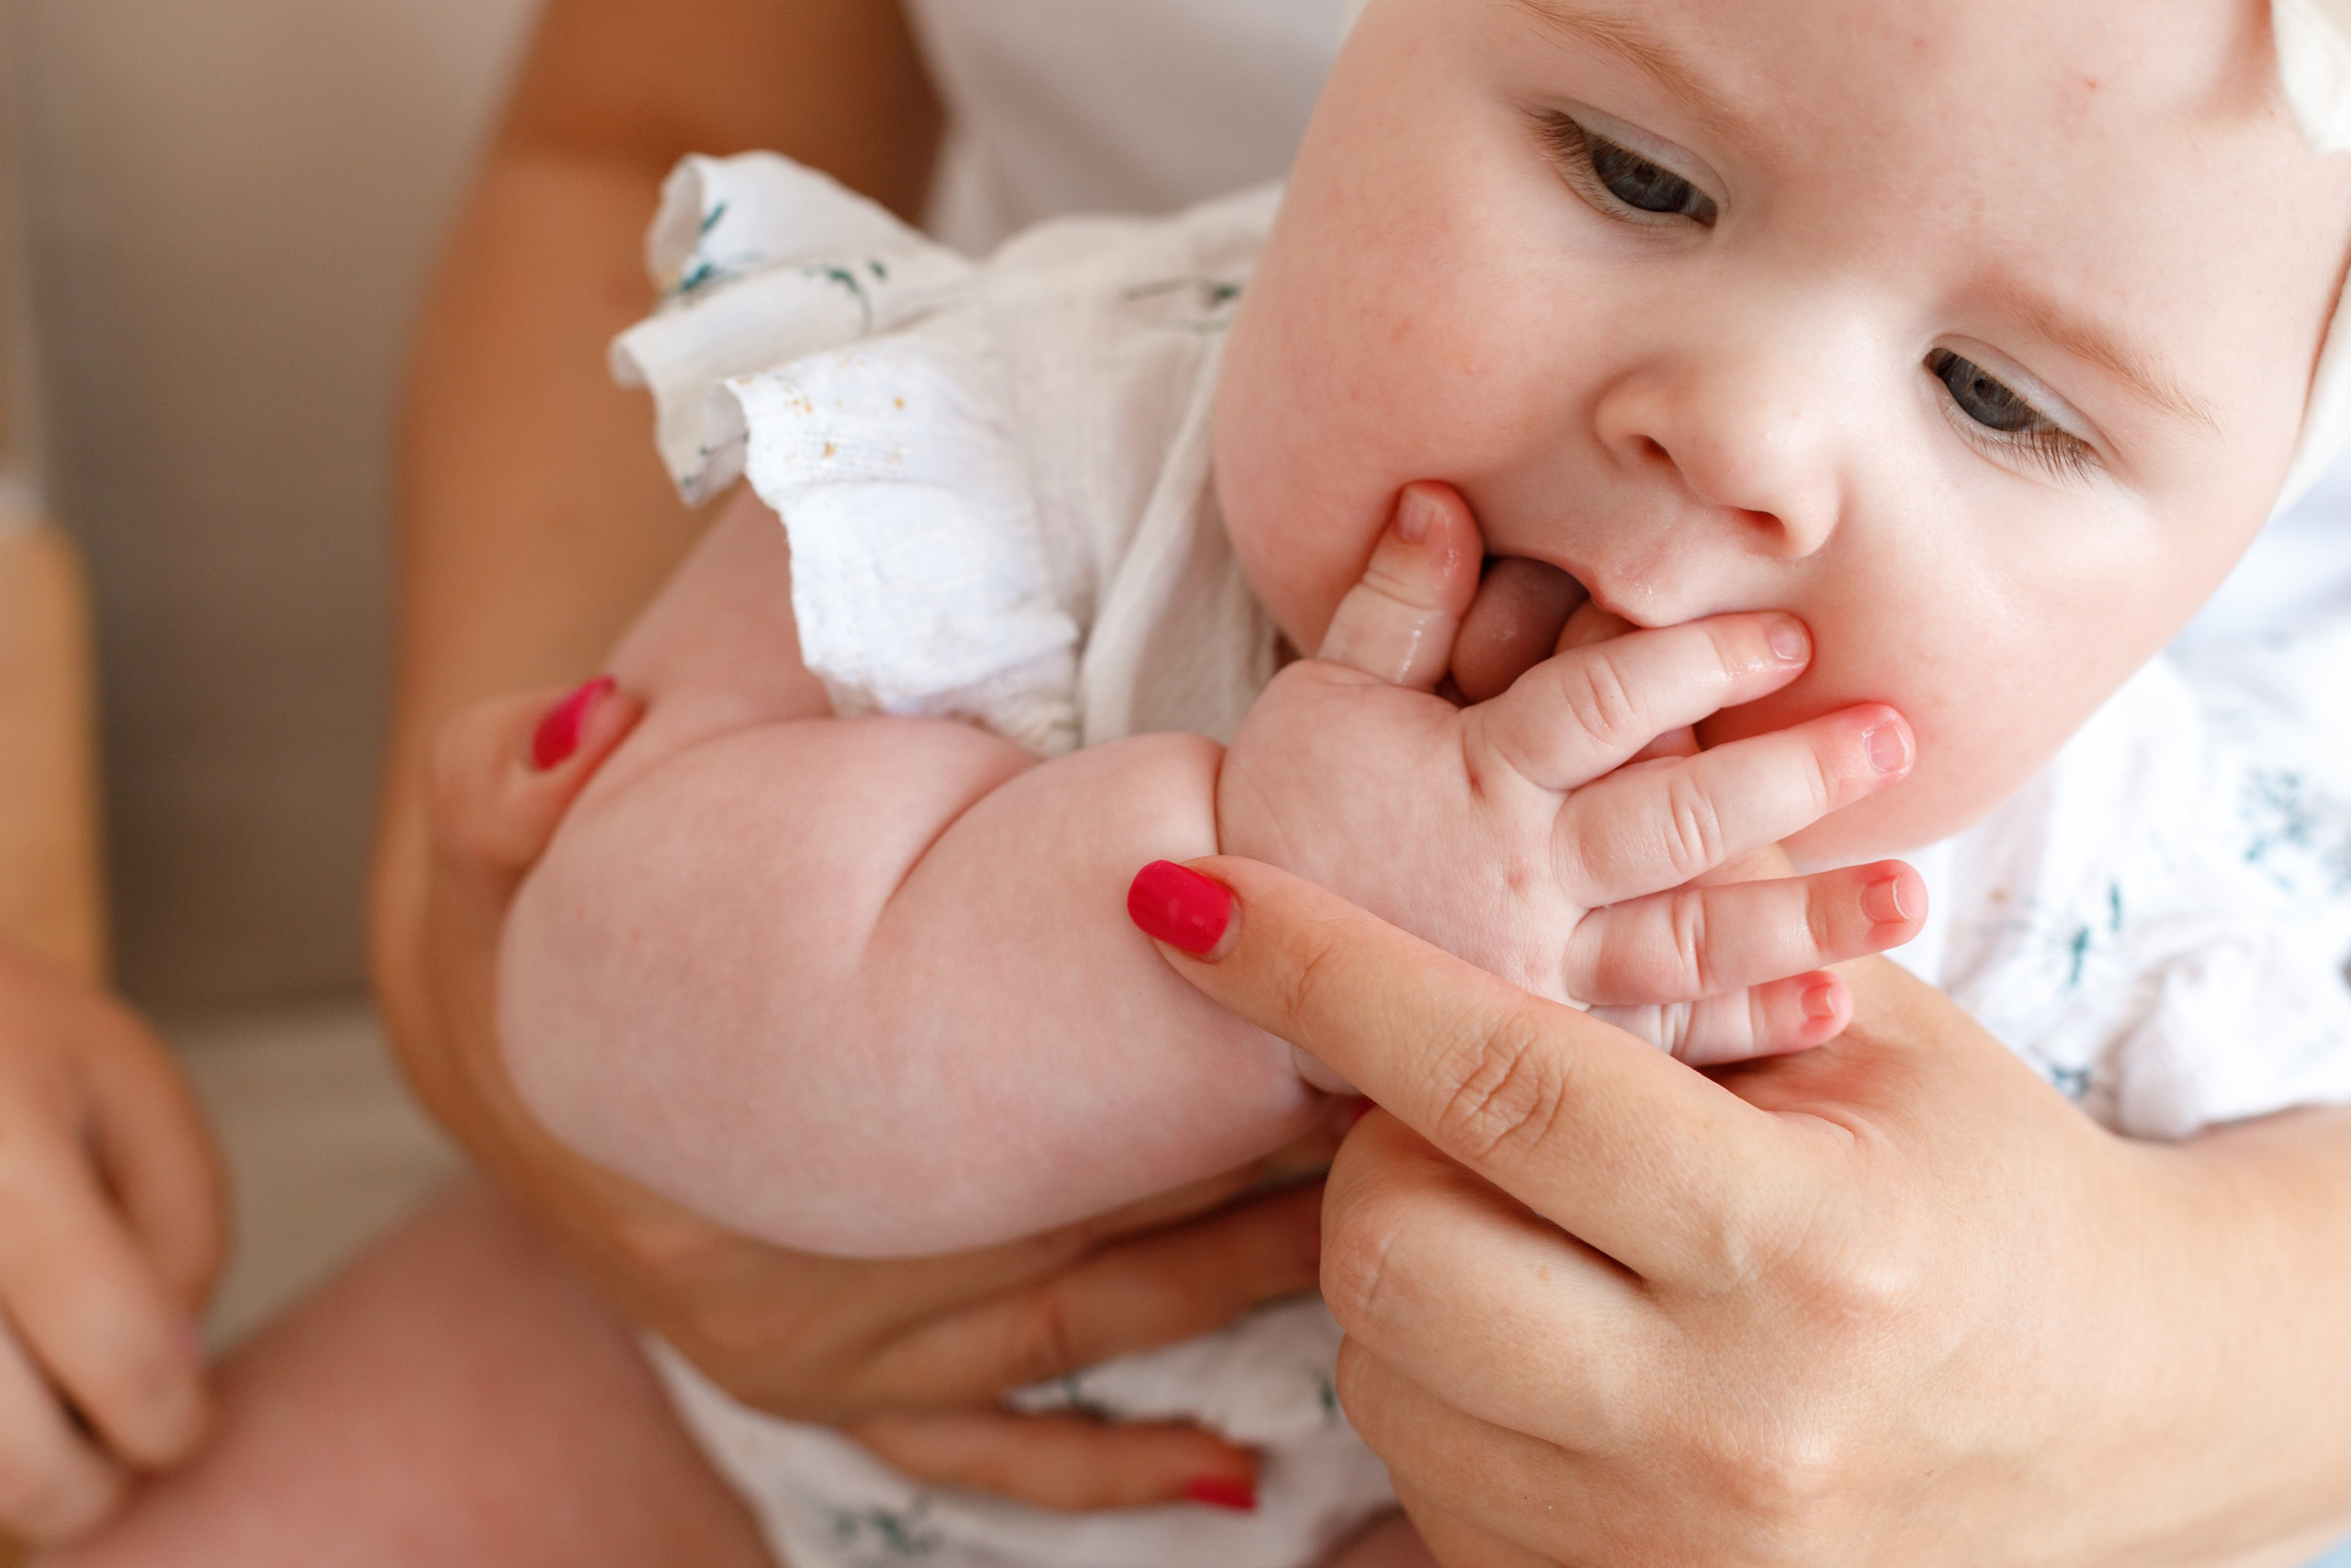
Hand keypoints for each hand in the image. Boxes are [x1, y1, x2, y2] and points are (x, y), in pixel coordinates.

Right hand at [0, 942, 223, 1542]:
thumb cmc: (10, 1042)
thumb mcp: (133, 1093)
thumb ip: (182, 1231)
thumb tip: (168, 1374)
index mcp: (1, 1156)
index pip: (118, 1352)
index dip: (172, 1421)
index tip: (183, 1422)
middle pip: (9, 1458)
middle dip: (84, 1491)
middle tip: (112, 1458)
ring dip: (4, 1482)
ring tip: (41, 1419)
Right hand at [384, 680, 1333, 1510]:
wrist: (505, 1055)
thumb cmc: (530, 947)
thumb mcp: (484, 843)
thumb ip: (503, 777)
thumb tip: (584, 724)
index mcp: (752, 1139)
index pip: (995, 1098)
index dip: (1160, 1063)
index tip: (1300, 1016)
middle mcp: (808, 1275)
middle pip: (1077, 1221)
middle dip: (1240, 1172)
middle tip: (1388, 1113)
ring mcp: (830, 1353)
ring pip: (1076, 1337)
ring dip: (1228, 1295)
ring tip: (1375, 1238)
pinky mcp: (834, 1395)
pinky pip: (989, 1455)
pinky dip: (1100, 1467)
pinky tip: (1228, 1472)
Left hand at [1139, 858, 2350, 1565]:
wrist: (2121, 1407)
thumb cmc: (1989, 1187)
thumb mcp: (1878, 1037)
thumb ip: (1686, 940)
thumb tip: (1468, 822)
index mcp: (1801, 1245)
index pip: (1499, 1082)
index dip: (1324, 973)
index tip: (1191, 898)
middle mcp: (1723, 1420)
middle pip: (1391, 1246)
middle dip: (1377, 1144)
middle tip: (1466, 1106)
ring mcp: (1662, 1543)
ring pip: (1376, 1365)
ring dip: (1403, 1257)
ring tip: (1529, 1216)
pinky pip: (1417, 1470)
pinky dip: (1437, 1372)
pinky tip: (1546, 1325)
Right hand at [1219, 484, 1925, 1062]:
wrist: (1226, 970)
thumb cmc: (1283, 812)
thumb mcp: (1321, 693)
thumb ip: (1394, 604)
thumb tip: (1439, 494)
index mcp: (1471, 774)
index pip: (1597, 707)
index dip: (1692, 667)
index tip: (1787, 639)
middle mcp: (1517, 875)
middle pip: (1672, 821)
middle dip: (1789, 779)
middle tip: (1894, 738)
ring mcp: (1536, 971)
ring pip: (1688, 941)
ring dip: (1802, 917)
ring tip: (1909, 897)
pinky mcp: (1544, 1046)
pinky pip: (1654, 1040)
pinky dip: (1741, 1029)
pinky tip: (1831, 1006)